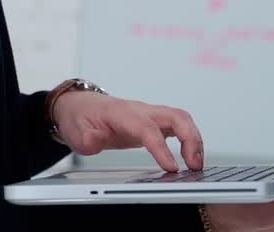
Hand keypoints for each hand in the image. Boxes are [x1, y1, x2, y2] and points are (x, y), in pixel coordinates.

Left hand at [50, 91, 202, 171]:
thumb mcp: (76, 132)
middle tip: (195, 165)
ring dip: (195, 139)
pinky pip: (179, 124)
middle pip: (175, 116)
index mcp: (122, 113)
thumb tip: (96, 140)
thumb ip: (88, 138)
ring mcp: (149, 113)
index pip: (147, 128)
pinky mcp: (154, 120)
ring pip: (181, 118)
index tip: (171, 167)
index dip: (161, 147)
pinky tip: (193, 156)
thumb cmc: (81, 118)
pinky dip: (190, 138)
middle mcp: (140, 110)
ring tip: (197, 164)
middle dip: (191, 139)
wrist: (79, 106)